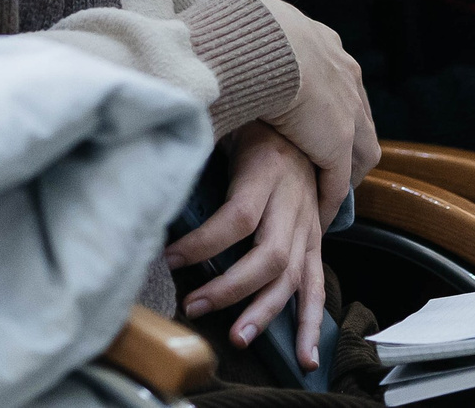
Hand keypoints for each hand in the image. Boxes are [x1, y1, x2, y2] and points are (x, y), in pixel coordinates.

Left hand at [162, 123, 328, 369]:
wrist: (306, 119)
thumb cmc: (256, 126)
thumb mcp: (229, 128)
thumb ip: (201, 148)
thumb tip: (157, 174)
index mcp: (267, 170)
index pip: (237, 216)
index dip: (204, 241)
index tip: (169, 256)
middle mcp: (293, 201)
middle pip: (268, 254)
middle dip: (230, 287)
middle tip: (194, 305)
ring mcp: (308, 225)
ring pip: (293, 276)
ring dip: (265, 312)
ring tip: (237, 337)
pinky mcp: (315, 241)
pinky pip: (317, 285)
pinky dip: (312, 323)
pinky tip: (306, 356)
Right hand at [250, 0, 379, 225]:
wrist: (263, 41)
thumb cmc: (244, 33)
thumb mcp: (253, 37)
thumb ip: (250, 50)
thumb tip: (224, 51)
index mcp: (323, 44)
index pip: (339, 82)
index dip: (331, 107)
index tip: (317, 122)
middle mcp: (344, 73)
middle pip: (360, 116)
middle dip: (351, 141)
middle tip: (334, 164)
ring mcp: (348, 108)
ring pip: (360, 152)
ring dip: (345, 173)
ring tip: (327, 195)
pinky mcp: (339, 141)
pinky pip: (338, 181)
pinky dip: (329, 200)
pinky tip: (317, 214)